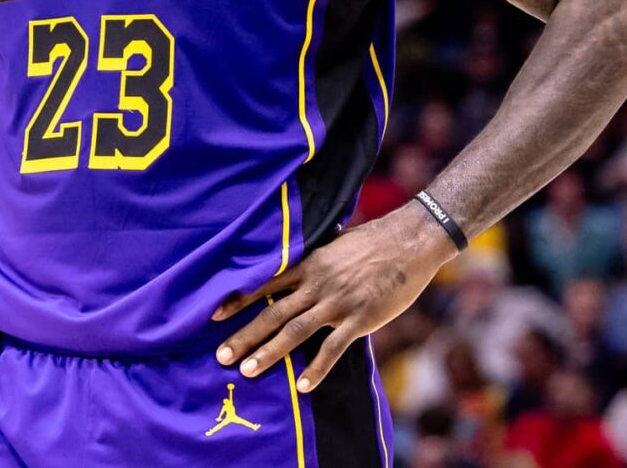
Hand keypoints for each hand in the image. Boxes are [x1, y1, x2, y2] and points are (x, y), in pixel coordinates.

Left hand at [211, 207, 455, 392]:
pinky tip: (302, 386)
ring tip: (247, 371)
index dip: (239, 300)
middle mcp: (317, 284)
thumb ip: (315, 257)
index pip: (265, 284)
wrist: (411, 241)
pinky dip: (317, 368)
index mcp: (309, 264)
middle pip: (273, 313)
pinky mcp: (360, 319)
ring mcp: (337, 303)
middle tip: (221, 356)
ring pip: (295, 331)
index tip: (215, 315)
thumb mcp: (336, 243)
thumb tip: (300, 261)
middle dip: (245, 335)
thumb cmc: (374, 240)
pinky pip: (333, 348)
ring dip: (269, 353)